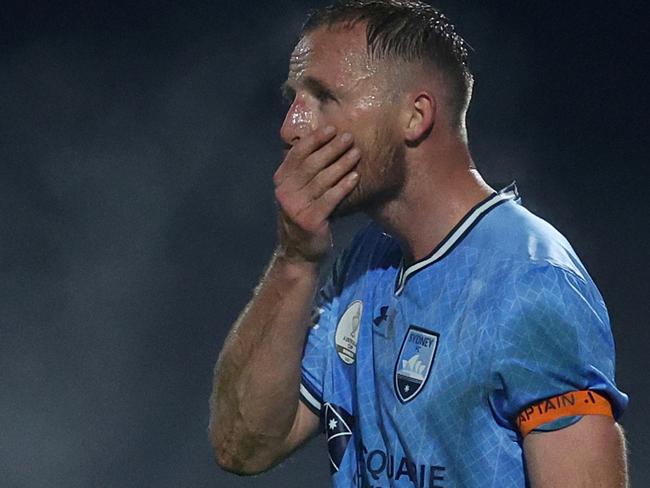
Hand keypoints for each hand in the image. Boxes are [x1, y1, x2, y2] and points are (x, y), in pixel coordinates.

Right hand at [273, 126, 360, 262]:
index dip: (315, 139)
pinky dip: (344, 186)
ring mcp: (296, 207)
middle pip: (311, 164)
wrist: (299, 252)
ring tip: (356, 153)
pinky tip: (355, 176)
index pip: (297, 154)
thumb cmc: (303, 215)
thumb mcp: (297, 192)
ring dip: (342, 164)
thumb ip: (304, 172)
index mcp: (281, 181)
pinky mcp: (310, 220)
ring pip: (323, 180)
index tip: (332, 129)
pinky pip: (330, 198)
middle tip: (349, 138)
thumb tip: (323, 142)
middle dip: (332, 148)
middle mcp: (285, 192)